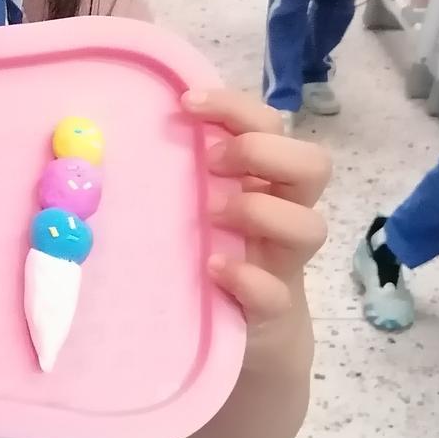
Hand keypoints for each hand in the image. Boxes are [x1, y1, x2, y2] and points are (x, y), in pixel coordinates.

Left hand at [182, 90, 328, 328]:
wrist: (241, 333)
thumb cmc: (213, 251)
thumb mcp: (198, 203)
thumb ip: (185, 169)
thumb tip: (124, 130)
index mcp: (267, 180)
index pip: (271, 125)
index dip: (236, 108)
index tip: (187, 104)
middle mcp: (286, 213)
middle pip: (313, 165)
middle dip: (261, 152)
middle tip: (211, 164)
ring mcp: (284, 262)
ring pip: (311, 226)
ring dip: (258, 211)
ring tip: (211, 216)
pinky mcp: (274, 309)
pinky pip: (276, 293)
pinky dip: (246, 278)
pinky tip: (212, 268)